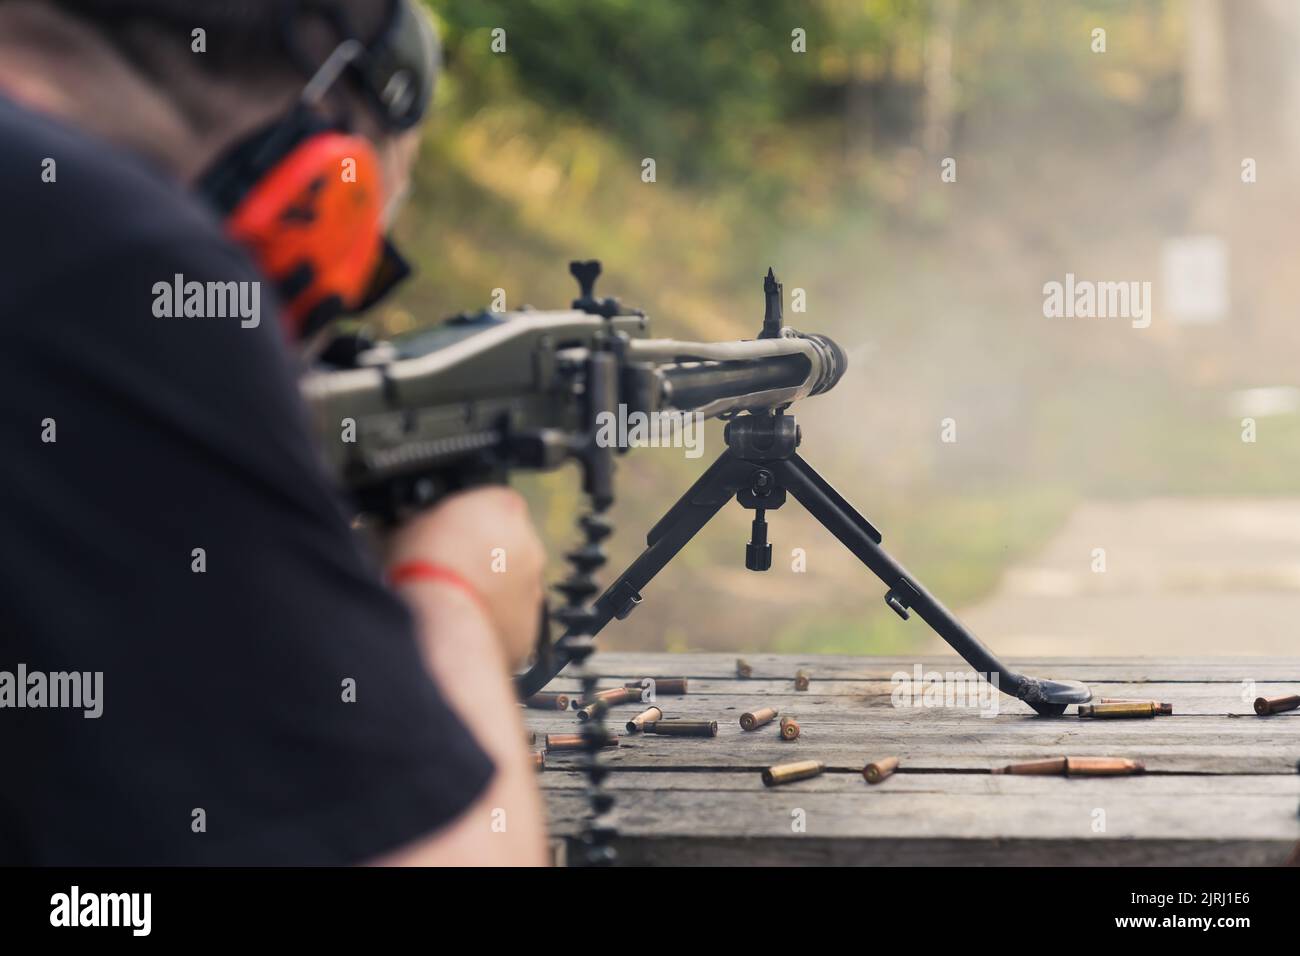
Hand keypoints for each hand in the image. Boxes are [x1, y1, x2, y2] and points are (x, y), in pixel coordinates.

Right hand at [386, 487, 544, 668]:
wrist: (441, 631)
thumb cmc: (420, 574)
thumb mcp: (403, 529)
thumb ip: (418, 519)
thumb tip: (409, 522)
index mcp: (502, 507)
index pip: (493, 500)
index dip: (468, 516)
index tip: (449, 530)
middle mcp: (528, 544)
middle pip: (507, 541)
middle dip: (482, 552)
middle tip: (447, 566)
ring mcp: (533, 586)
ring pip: (511, 581)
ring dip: (488, 587)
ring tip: (451, 600)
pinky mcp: (530, 624)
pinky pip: (511, 617)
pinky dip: (492, 618)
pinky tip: (463, 624)